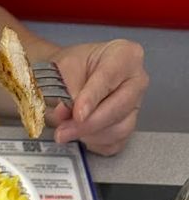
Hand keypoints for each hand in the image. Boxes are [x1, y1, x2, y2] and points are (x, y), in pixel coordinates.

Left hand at [46, 39, 148, 155]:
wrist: (72, 77)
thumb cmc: (74, 68)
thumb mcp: (64, 69)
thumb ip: (66, 90)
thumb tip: (64, 113)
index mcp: (125, 55)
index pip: (109, 78)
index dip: (92, 99)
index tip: (77, 114)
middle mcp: (136, 80)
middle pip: (120, 107)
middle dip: (89, 123)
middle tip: (63, 132)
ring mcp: (135, 105)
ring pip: (119, 129)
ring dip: (89, 135)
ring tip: (67, 131)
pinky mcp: (127, 126)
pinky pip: (114, 143)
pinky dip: (94, 143)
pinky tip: (81, 135)